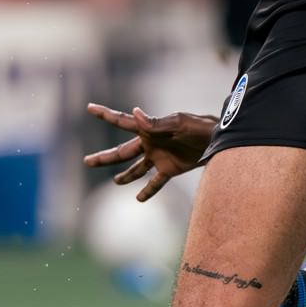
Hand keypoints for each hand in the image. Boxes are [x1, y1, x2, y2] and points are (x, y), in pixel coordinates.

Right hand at [82, 103, 216, 201]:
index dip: (105, 114)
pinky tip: (139, 198)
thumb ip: (156, 123)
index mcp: (148, 129)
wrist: (218, 140)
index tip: (89, 107)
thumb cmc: (198, 126)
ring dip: (125, 176)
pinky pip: (155, 182)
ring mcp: (159, 157)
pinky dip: (148, 191)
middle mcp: (150, 143)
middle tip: (87, 161)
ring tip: (116, 182)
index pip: (122, 122)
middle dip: (104, 158)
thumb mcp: (178, 123)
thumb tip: (134, 113)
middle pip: (122, 152)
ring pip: (136, 169)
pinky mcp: (170, 169)